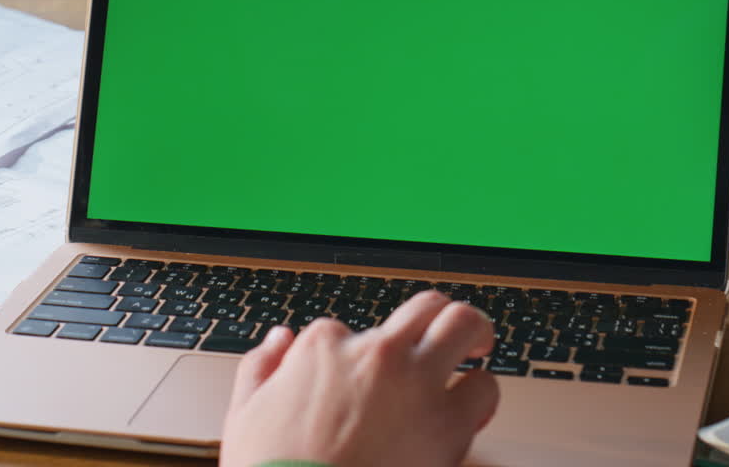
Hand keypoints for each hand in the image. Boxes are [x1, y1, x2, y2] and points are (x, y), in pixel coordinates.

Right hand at [220, 290, 499, 466]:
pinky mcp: (447, 422)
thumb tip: (280, 338)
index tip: (359, 378)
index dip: (353, 354)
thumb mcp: (244, 412)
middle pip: (425, 306)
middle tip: (448, 331)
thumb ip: (261, 366)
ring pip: (464, 325)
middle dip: (439, 315)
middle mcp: (375, 353)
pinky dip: (481, 394)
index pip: (349, 330)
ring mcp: (415, 382)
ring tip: (475, 351)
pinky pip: (484, 388)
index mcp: (324, 347)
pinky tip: (474, 405)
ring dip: (472, 337)